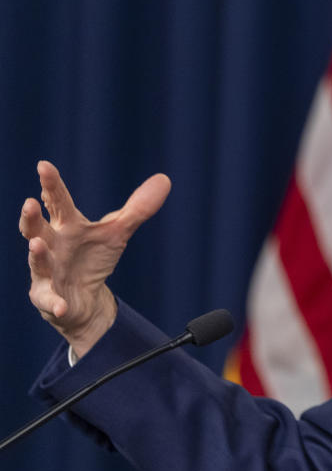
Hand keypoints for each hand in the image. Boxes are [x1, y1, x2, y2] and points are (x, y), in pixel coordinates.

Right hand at [19, 161, 170, 356]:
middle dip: (31, 217)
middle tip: (29, 203)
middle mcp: (51, 246)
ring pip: (38, 262)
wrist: (86, 298)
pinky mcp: (49, 298)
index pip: (57, 202)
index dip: (51, 185)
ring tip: (36, 244)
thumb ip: (138, 208)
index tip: (44, 165)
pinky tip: (61, 305)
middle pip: (36, 228)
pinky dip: (55, 303)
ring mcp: (46, 272)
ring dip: (37, 254)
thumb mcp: (117, 232)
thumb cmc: (94, 258)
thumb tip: (164, 179)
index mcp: (67, 227)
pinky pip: (50, 301)